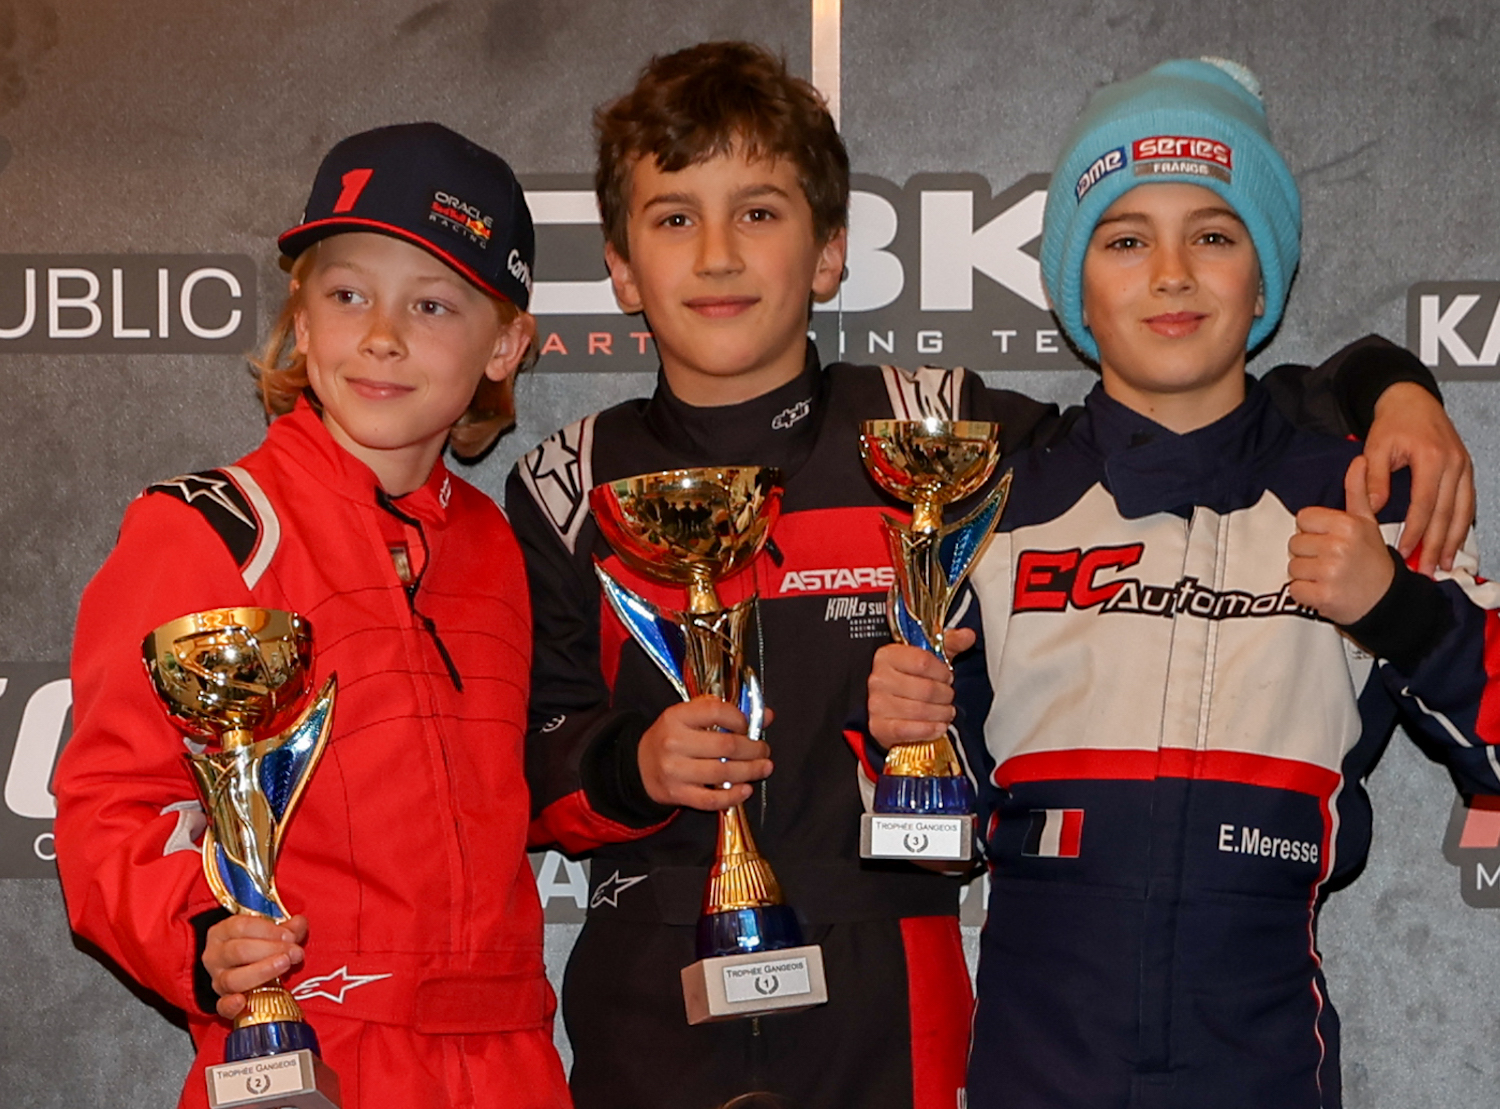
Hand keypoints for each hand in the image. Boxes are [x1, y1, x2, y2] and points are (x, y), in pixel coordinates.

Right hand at [202, 913, 306, 1021]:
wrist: (243, 967)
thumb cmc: (258, 945)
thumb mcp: (270, 932)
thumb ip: (287, 928)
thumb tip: (299, 924)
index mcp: (224, 932)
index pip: (241, 927)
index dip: (269, 930)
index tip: (290, 936)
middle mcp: (216, 955)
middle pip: (239, 951)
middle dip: (272, 950)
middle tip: (294, 953)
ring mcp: (217, 980)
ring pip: (232, 978)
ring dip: (262, 972)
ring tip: (284, 966)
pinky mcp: (221, 1002)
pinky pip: (222, 1006)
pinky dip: (231, 1005)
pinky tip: (242, 1001)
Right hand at [637, 696, 773, 810]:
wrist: (639, 765)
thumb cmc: (672, 737)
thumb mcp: (691, 718)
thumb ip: (727, 714)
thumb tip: (767, 716)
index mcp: (677, 716)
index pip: (716, 711)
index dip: (740, 719)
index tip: (748, 726)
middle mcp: (674, 742)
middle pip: (726, 746)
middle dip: (753, 749)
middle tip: (764, 750)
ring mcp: (674, 770)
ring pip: (723, 773)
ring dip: (750, 771)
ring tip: (763, 768)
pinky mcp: (677, 794)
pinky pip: (711, 799)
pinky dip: (733, 796)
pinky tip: (746, 790)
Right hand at [867, 628, 975, 749]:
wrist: (888, 706)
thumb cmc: (909, 680)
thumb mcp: (927, 657)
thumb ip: (949, 643)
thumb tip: (968, 635)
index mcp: (888, 656)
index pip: (923, 661)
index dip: (943, 672)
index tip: (947, 676)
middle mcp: (879, 679)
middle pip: (926, 689)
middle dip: (945, 695)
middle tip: (948, 697)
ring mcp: (876, 704)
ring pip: (921, 711)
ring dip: (941, 714)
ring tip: (945, 712)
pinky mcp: (879, 727)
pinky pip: (909, 730)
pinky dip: (929, 730)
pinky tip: (938, 726)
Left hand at [1288, 457, 1396, 624]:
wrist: (1388, 602)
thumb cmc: (1374, 562)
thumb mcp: (1368, 524)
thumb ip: (1358, 492)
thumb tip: (1358, 459)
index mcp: (1347, 525)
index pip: (1304, 519)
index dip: (1314, 531)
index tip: (1331, 541)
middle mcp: (1338, 546)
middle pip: (1295, 543)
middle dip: (1309, 554)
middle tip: (1332, 562)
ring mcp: (1330, 572)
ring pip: (1292, 567)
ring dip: (1306, 575)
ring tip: (1330, 576)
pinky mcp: (1322, 596)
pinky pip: (1295, 589)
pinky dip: (1306, 594)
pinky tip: (1325, 591)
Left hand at [1364, 382, 1473, 573]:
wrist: (1411, 399)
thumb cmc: (1392, 422)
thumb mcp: (1376, 447)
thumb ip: (1375, 479)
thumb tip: (1373, 509)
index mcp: (1431, 458)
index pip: (1424, 504)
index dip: (1415, 531)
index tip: (1405, 551)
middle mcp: (1453, 463)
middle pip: (1447, 512)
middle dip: (1437, 543)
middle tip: (1428, 567)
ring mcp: (1464, 465)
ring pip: (1463, 509)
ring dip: (1454, 538)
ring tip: (1445, 562)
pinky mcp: (1466, 468)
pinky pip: (1468, 501)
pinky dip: (1463, 523)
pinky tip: (1456, 540)